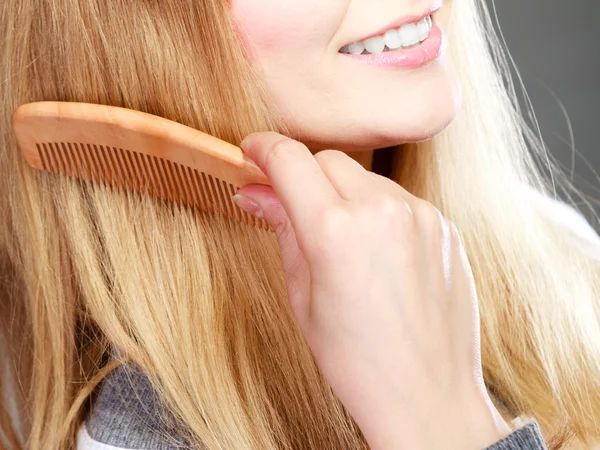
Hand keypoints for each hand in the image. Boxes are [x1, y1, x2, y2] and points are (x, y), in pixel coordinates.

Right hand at [233, 132, 510, 449]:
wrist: (426, 394)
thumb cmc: (357, 359)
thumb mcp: (303, 296)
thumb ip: (281, 230)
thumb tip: (255, 194)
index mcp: (335, 231)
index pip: (289, 159)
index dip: (264, 148)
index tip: (253, 152)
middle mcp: (382, 211)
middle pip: (327, 159)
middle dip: (303, 174)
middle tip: (291, 203)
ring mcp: (419, 215)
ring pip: (365, 177)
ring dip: (342, 193)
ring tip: (340, 240)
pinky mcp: (443, 225)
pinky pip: (398, 199)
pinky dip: (377, 211)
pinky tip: (376, 249)